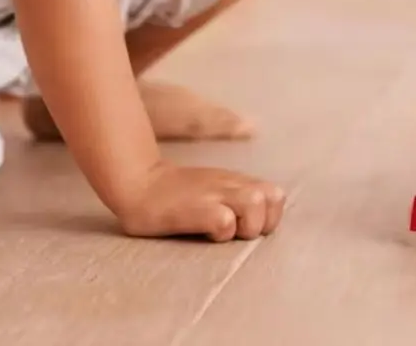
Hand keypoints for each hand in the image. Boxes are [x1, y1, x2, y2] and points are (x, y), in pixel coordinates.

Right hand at [117, 161, 286, 240]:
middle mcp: (229, 184)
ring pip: (255, 204)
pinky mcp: (195, 209)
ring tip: (222, 232)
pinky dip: (220, 231)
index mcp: (235, 182)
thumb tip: (257, 217)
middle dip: (262, 223)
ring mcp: (213, 193)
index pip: (276, 196)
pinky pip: (224, 222)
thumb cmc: (176, 194)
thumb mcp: (212, 187)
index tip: (246, 227)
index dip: (269, 216)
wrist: (138, 182)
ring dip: (245, 225)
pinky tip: (205, 233)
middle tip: (237, 231)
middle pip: (273, 198)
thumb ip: (234, 196)